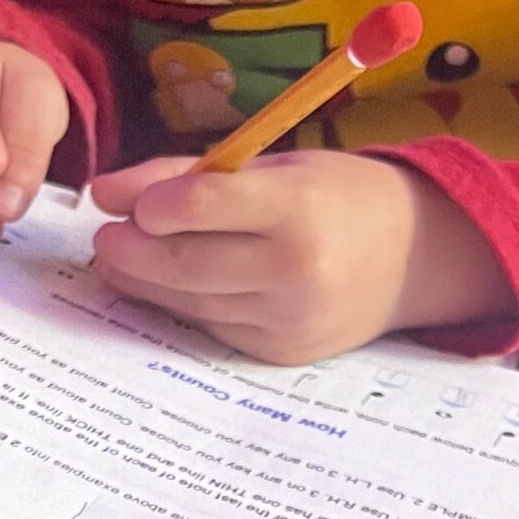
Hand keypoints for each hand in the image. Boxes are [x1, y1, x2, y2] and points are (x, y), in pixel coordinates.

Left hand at [89, 150, 514, 364]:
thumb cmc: (336, 196)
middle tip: (104, 235)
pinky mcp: (278, 353)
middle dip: (129, 249)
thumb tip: (107, 193)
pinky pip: (208, 327)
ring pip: (187, 301)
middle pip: (183, 263)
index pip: (201, 204)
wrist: (414, 257)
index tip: (116, 198)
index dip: (150, 203)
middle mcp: (295, 270)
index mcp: (298, 207)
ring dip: (142, 279)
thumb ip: (191, 174)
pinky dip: (178, 305)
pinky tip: (167, 283)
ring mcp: (287, 320)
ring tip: (124, 255)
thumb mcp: (274, 165)